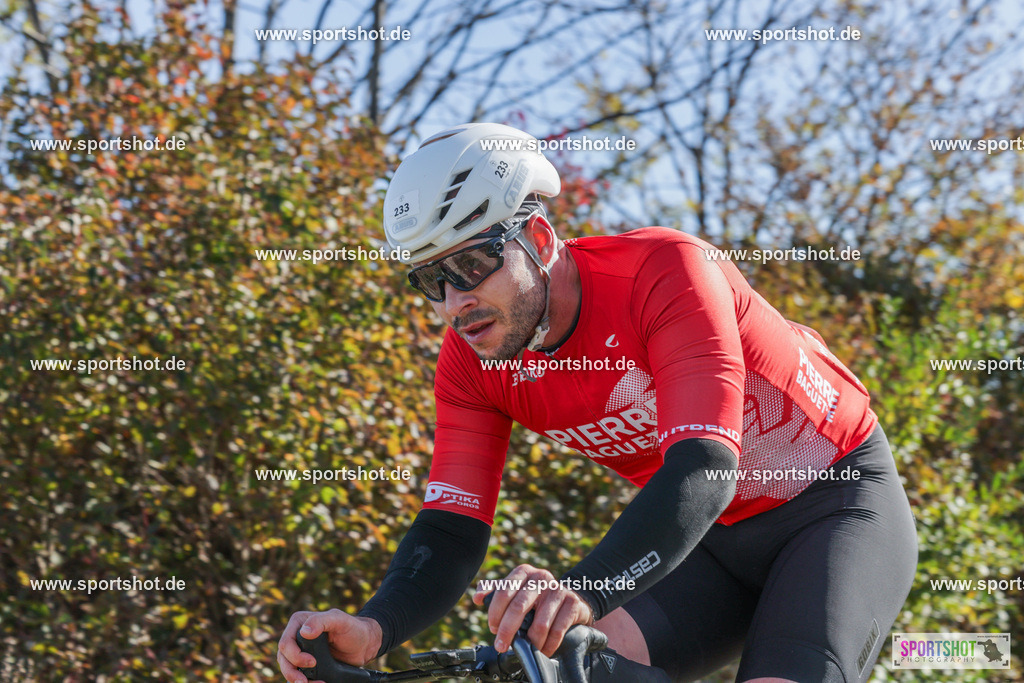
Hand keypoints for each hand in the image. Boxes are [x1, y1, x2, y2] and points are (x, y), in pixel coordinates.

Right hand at [277, 608, 381, 682]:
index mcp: (300, 622)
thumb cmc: (353, 628)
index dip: (295, 655)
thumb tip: (304, 631)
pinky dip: (306, 682)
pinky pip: (299, 675)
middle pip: (283, 658)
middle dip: (292, 672)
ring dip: (296, 679)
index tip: (312, 661)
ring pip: (288, 669)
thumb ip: (322, 621)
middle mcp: (297, 637)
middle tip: (304, 681)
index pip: (286, 642)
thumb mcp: (339, 620)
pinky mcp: (307, 664)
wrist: (364, 645)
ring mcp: (301, 651)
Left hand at [472, 564, 593, 657]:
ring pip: (539, 623)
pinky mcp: (572, 603)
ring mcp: (557, 589)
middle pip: (518, 607)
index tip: (493, 629)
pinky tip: (543, 650)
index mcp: (523, 572)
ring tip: (526, 649)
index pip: (503, 592)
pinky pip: (557, 630)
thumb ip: (495, 591)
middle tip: (501, 645)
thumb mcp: (516, 589)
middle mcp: (541, 577)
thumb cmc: (537, 596)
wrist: (571, 598)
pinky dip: (548, 645)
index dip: (495, 613)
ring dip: (530, 642)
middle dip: (507, 630)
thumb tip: (477, 598)